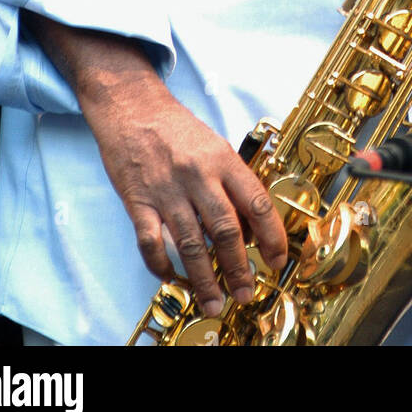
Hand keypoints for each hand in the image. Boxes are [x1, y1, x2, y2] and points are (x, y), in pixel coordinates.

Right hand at [80, 71, 287, 317]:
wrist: (133, 108)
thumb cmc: (178, 129)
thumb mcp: (215, 146)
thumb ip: (231, 182)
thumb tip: (249, 227)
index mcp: (223, 160)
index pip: (257, 203)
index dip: (272, 237)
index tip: (277, 261)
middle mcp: (198, 176)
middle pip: (226, 229)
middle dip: (239, 268)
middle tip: (246, 294)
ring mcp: (167, 190)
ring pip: (190, 244)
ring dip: (205, 279)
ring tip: (215, 303)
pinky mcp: (138, 201)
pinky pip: (151, 242)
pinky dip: (162, 266)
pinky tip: (173, 280)